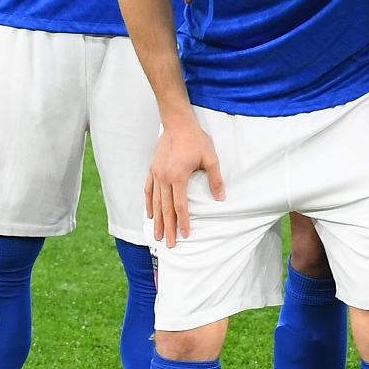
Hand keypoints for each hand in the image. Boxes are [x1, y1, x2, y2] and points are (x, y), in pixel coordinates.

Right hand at [145, 118, 223, 247]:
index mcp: (178, 177)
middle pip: (165, 209)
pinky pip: (147, 190)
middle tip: (168, 245)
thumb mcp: (211, 158)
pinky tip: (150, 214)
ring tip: (157, 235)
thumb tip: (221, 199)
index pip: (180, 206)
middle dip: (168, 228)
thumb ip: (215, 180)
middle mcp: (163, 178)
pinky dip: (148, 203)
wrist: (178, 123)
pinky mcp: (152, 169)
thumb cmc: (196, 140)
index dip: (183, 222)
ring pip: (155, 202)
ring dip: (156, 220)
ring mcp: (155, 174)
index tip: (186, 235)